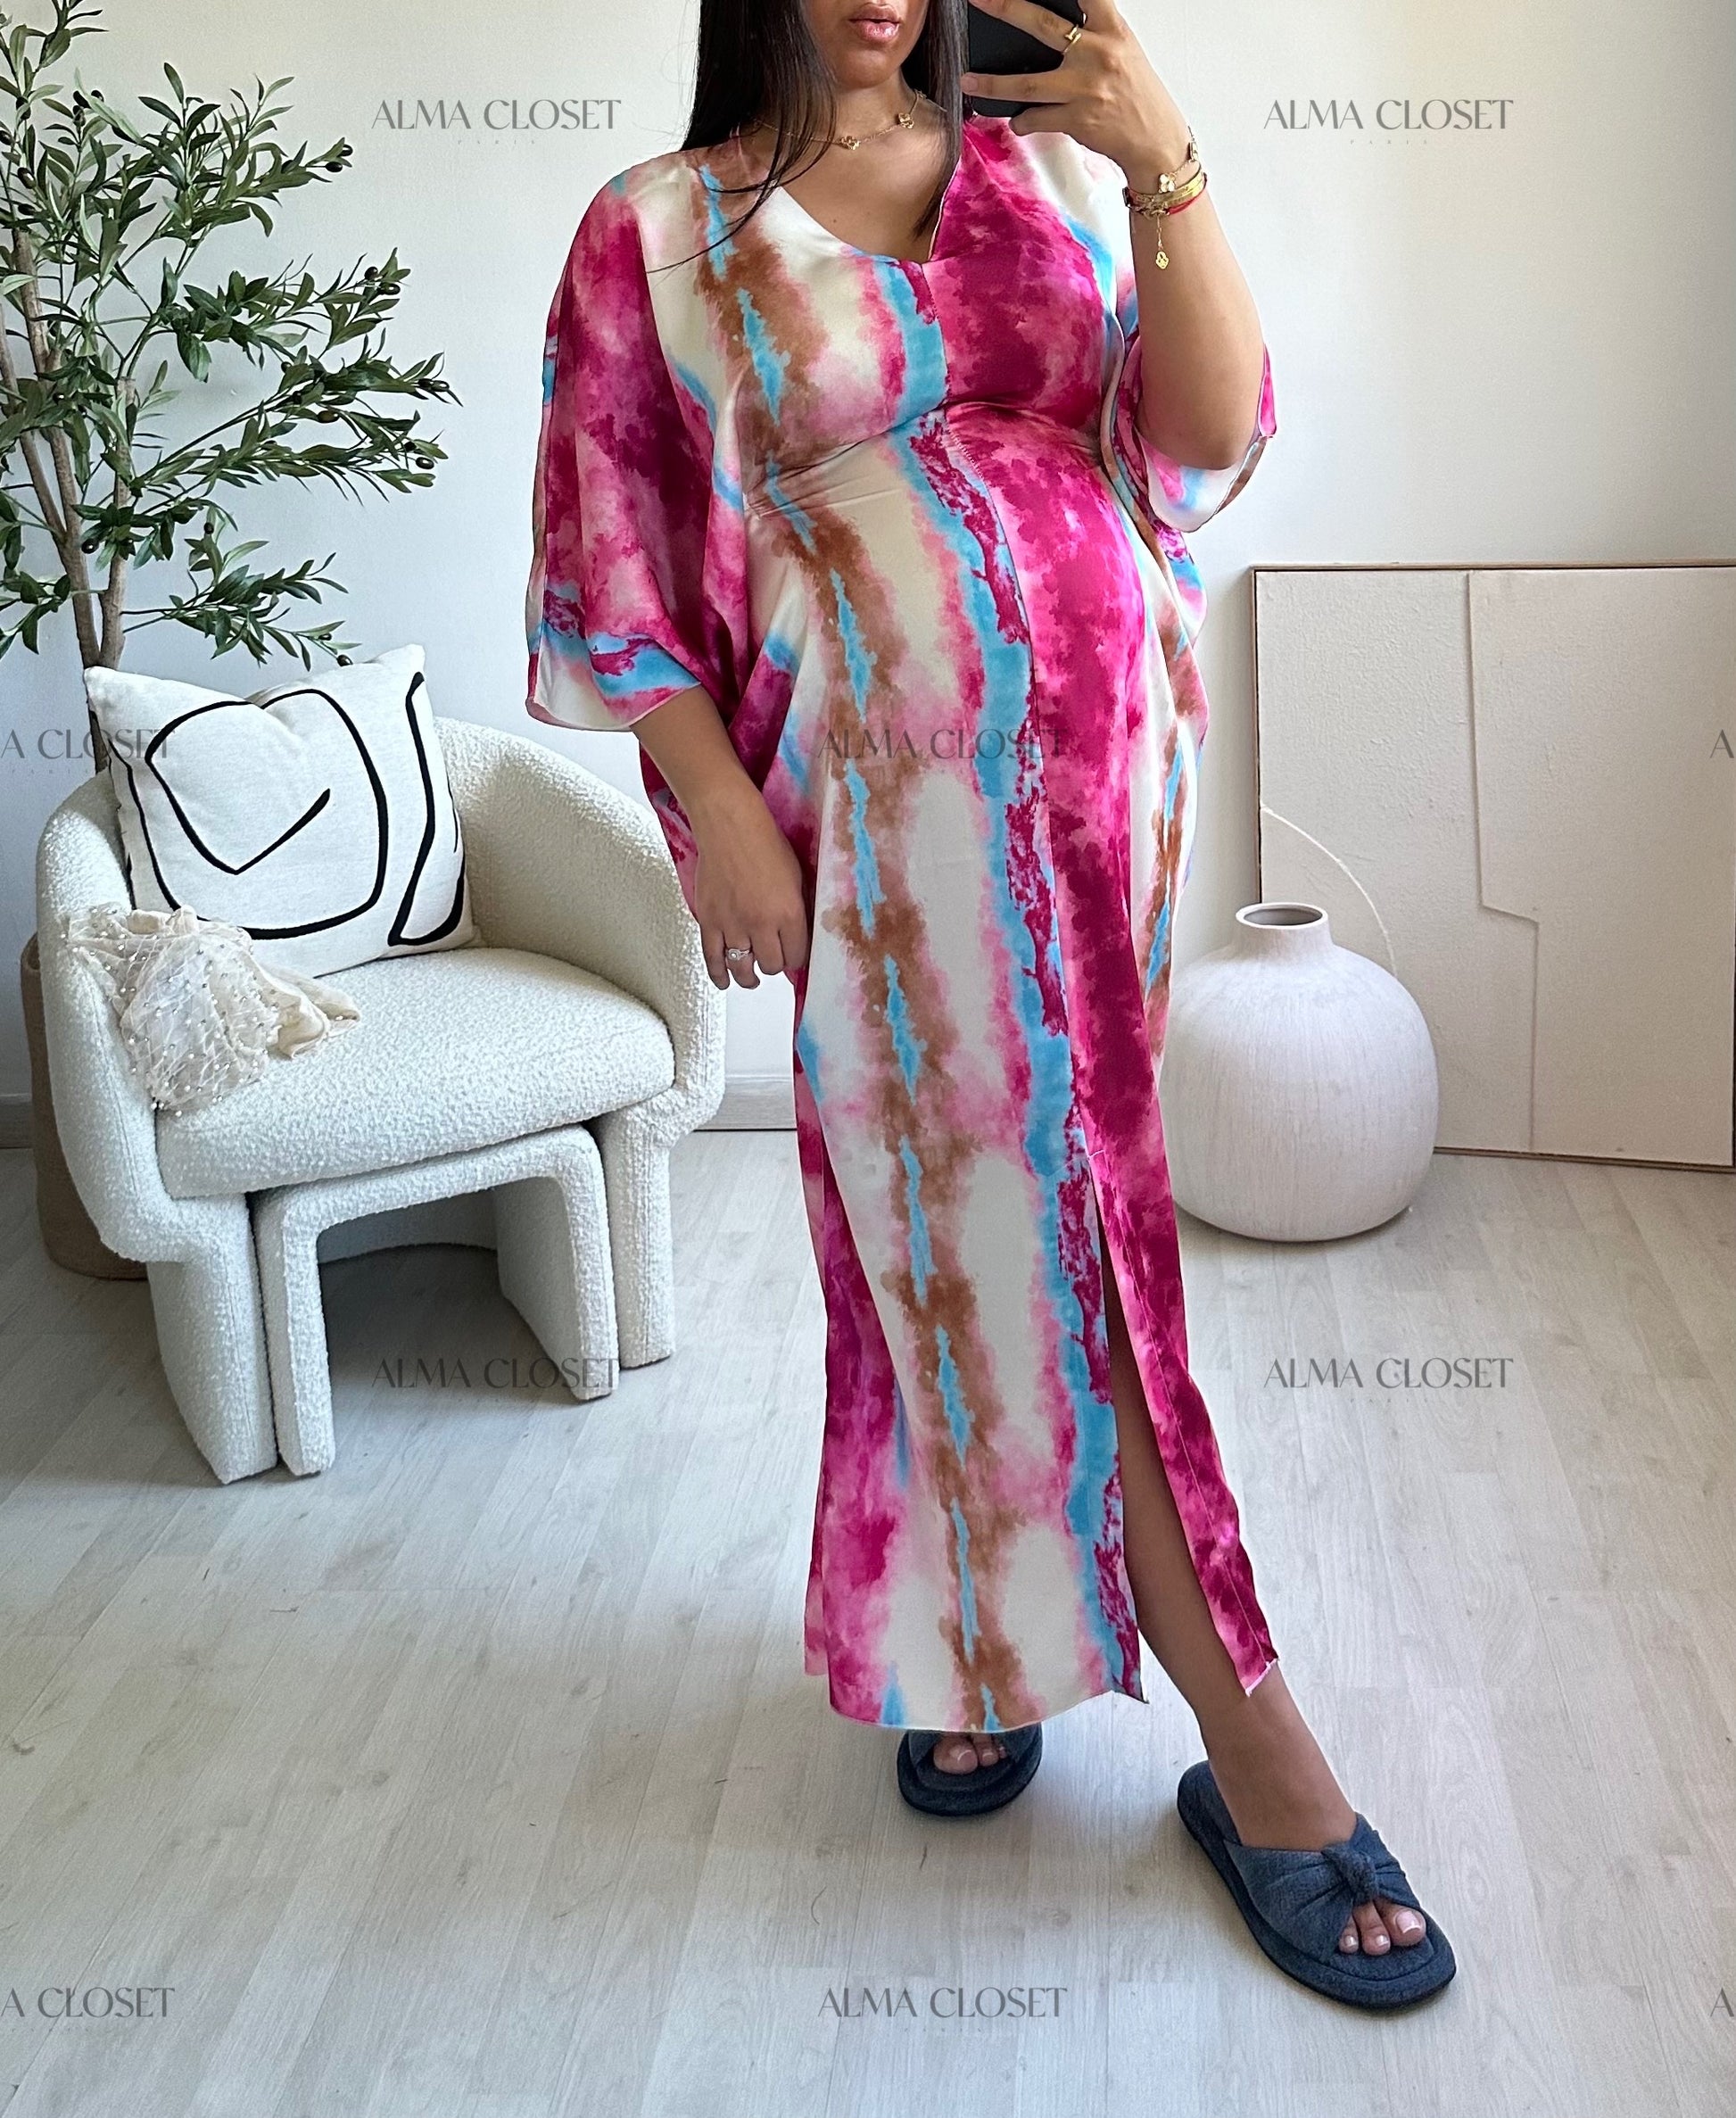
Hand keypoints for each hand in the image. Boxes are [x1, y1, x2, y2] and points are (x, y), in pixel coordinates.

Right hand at [687, 778, 809, 990]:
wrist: (728, 825)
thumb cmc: (766, 842)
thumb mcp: (797, 876)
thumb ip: (798, 909)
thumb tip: (800, 935)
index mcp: (788, 912)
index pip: (797, 956)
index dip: (797, 959)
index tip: (794, 956)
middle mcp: (760, 924)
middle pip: (771, 965)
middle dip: (775, 964)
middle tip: (774, 958)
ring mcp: (732, 924)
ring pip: (743, 967)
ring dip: (749, 976)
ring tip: (752, 979)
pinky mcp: (709, 921)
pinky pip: (713, 958)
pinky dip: (719, 974)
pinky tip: (726, 982)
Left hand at [961, 0, 1192, 186]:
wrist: (1155, 140)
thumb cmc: (1136, 94)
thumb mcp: (1122, 51)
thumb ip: (1093, 33)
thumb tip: (1051, 29)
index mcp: (1112, 30)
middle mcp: (1098, 54)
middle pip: (1042, 24)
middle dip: (1006, 9)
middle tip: (979, 0)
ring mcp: (1085, 88)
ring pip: (1028, 83)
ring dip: (993, 83)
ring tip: (967, 79)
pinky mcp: (1077, 120)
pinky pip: (1036, 119)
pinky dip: (1022, 121)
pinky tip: (1018, 120)